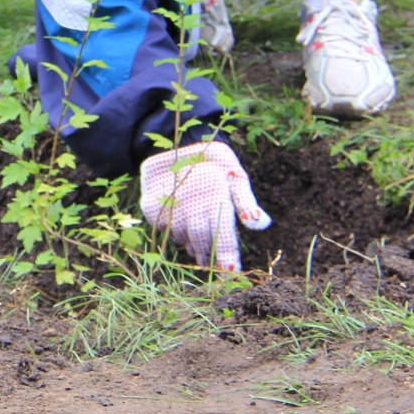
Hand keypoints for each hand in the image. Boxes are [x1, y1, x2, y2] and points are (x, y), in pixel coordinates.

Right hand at [139, 140, 270, 270]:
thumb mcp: (235, 176)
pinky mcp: (151, 206)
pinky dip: (174, 229)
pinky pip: (165, 230)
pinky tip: (180, 216)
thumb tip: (261, 223)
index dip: (226, 254)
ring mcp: (168, 203)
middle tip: (211, 259)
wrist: (176, 143)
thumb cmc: (214, 164)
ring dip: (191, 240)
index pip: (222, 232)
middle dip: (208, 252)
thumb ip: (246, 201)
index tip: (230, 271)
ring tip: (195, 228)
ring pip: (182, 238)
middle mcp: (190, 199)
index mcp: (215, 192)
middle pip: (201, 241)